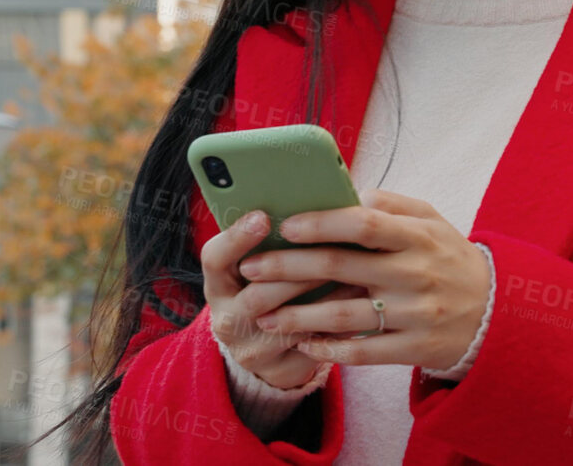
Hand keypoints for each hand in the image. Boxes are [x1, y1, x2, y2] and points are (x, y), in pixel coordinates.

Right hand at [203, 208, 365, 388]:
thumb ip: (271, 243)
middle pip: (256, 295)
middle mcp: (227, 319)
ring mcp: (251, 349)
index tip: (263, 216)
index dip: (237, 238)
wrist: (270, 350)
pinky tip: (358, 302)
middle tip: (325, 248)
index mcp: (218, 285)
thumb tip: (306, 203)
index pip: (214, 259)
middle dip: (293, 271)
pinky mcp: (279, 370)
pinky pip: (311, 346)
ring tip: (351, 271)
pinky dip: (336, 321)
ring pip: (287, 323)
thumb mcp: (258, 268)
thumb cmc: (270, 290)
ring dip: (321, 297)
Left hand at [238, 189, 491, 371]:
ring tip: (263, 314)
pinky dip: (328, 348)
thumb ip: (391, 204)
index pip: (365, 223)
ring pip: (344, 315)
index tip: (285, 226)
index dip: (322, 223)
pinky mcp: (414, 348)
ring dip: (297, 315)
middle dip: (289, 268)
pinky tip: (301, 342)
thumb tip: (345, 193)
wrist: (494, 312)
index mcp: (418, 236)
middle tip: (251, 269)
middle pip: (342, 267)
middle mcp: (416, 273)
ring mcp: (415, 314)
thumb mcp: (431, 220)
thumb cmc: (448, 258)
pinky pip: (362, 352)